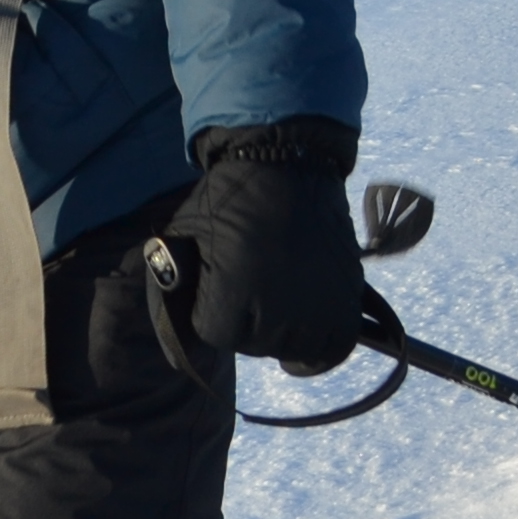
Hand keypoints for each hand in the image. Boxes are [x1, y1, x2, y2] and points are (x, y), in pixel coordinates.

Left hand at [164, 122, 369, 373]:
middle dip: (246, 320)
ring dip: (282, 333)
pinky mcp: (347, 298)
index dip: (212, 312)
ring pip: (292, 349)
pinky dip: (319, 349)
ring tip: (277, 299)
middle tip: (250, 283)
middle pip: (255, 344)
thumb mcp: (182, 240)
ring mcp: (317, 308)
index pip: (216, 336)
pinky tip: (305, 339)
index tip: (218, 286)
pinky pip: (333, 347)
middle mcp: (277, 313)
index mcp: (232, 299)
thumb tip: (179, 354)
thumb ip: (170, 295)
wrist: (287, 164)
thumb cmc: (227, 201)